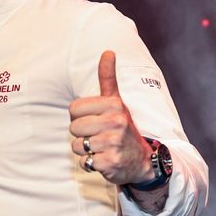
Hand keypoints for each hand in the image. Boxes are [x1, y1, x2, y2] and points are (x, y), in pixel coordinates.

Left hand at [68, 51, 152, 184]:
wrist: (142, 160)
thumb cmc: (122, 127)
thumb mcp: (116, 101)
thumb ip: (108, 77)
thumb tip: (108, 51)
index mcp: (113, 105)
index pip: (73, 108)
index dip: (80, 116)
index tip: (95, 119)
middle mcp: (115, 122)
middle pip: (73, 127)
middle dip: (82, 134)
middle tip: (99, 135)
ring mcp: (113, 143)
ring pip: (77, 145)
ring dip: (86, 150)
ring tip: (101, 147)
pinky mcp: (110, 163)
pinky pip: (84, 162)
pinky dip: (90, 164)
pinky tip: (103, 159)